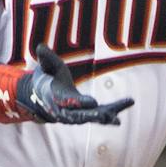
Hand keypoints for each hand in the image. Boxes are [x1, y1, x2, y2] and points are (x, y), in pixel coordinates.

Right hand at [16, 47, 133, 125]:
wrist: (44, 94)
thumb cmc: (48, 77)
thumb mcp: (47, 66)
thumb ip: (46, 59)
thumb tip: (40, 47)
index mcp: (56, 99)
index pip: (68, 103)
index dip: (80, 103)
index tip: (93, 102)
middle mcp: (65, 111)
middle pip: (80, 116)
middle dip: (93, 116)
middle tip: (106, 116)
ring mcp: (76, 115)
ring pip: (91, 117)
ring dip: (105, 118)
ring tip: (117, 120)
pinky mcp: (86, 113)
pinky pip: (99, 114)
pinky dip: (112, 113)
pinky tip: (125, 109)